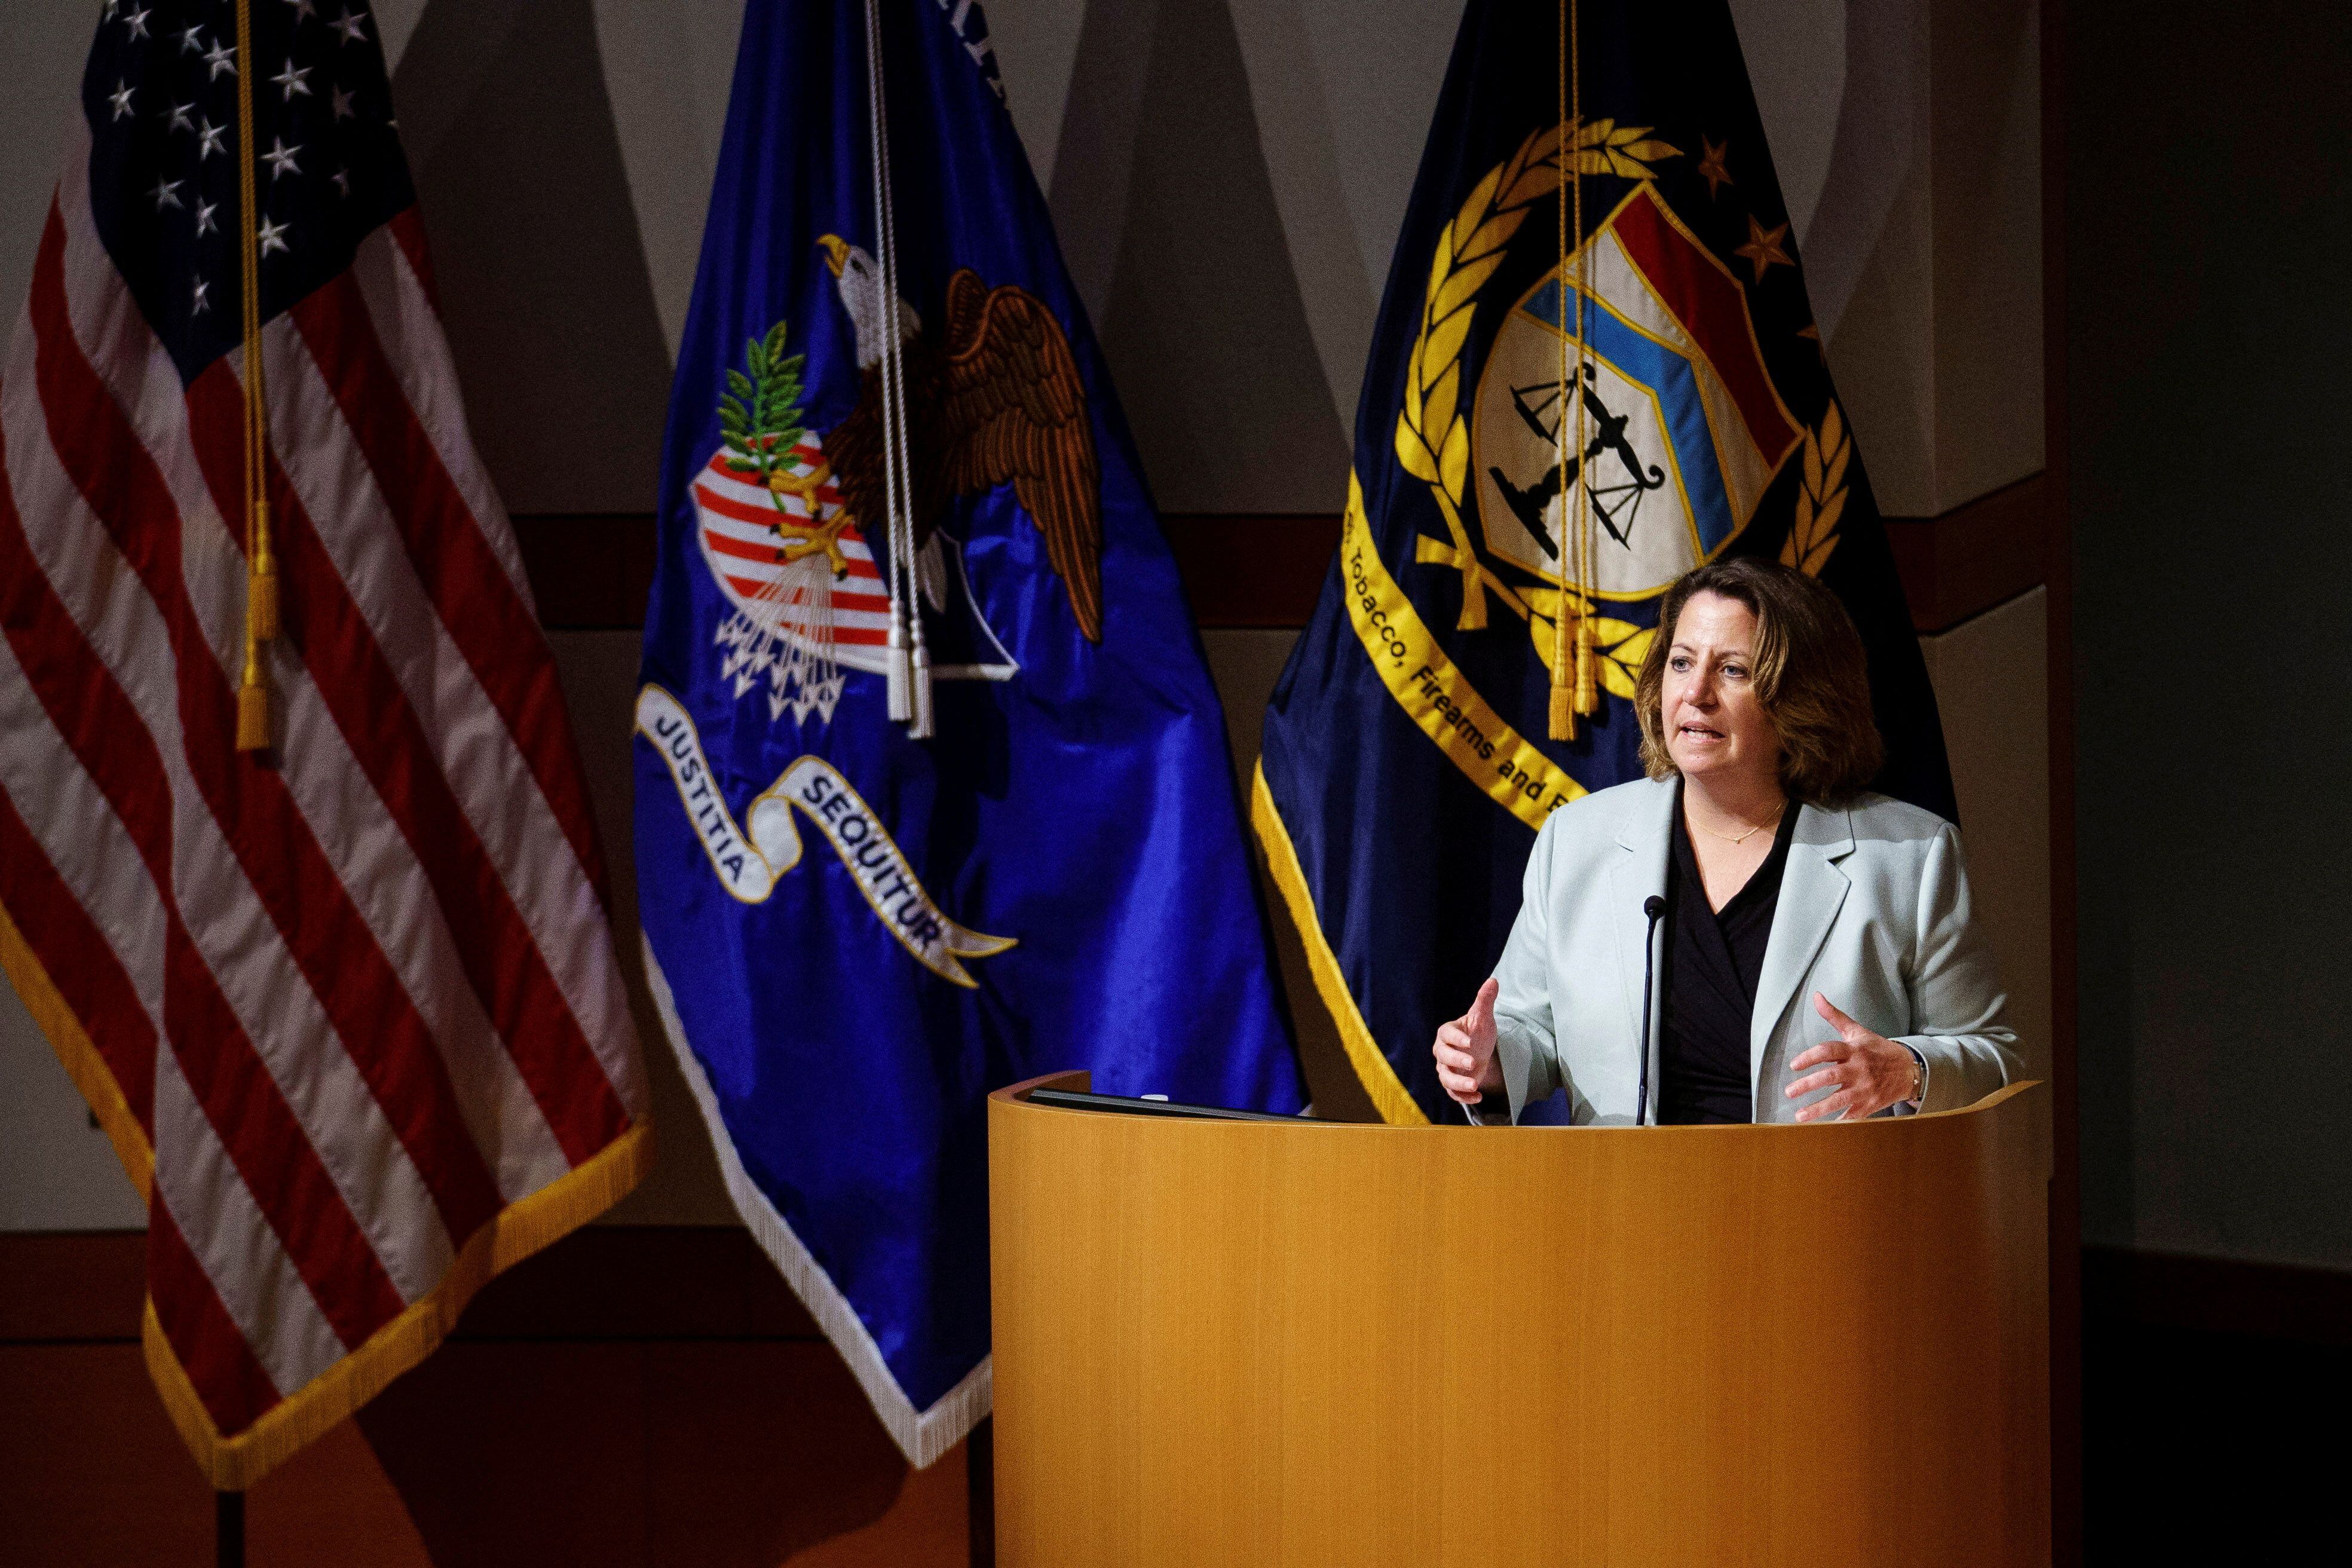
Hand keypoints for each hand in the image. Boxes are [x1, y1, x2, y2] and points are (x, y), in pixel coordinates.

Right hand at [1433, 978, 1501, 1105]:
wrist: (1479, 1051)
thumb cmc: (1478, 1031)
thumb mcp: (1483, 1017)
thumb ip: (1485, 1000)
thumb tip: (1493, 980)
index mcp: (1447, 1033)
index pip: (1446, 1035)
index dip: (1456, 1039)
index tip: (1469, 1042)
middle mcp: (1442, 1051)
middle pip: (1443, 1057)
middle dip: (1456, 1061)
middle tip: (1473, 1063)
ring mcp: (1446, 1069)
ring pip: (1446, 1078)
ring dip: (1459, 1083)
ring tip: (1475, 1086)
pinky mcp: (1453, 1084)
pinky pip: (1453, 1093)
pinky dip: (1464, 1097)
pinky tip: (1479, 1097)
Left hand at [1786, 993, 1919, 1121]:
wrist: (1909, 1070)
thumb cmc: (1878, 1049)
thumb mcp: (1857, 1032)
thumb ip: (1835, 1016)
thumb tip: (1816, 996)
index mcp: (1854, 1050)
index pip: (1828, 1050)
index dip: (1809, 1057)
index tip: (1793, 1065)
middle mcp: (1858, 1069)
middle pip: (1830, 1076)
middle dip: (1808, 1085)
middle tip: (1789, 1091)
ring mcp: (1865, 1089)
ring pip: (1839, 1100)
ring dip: (1818, 1110)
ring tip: (1799, 1116)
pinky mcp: (1870, 1105)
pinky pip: (1852, 1116)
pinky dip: (1838, 1123)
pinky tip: (1822, 1130)